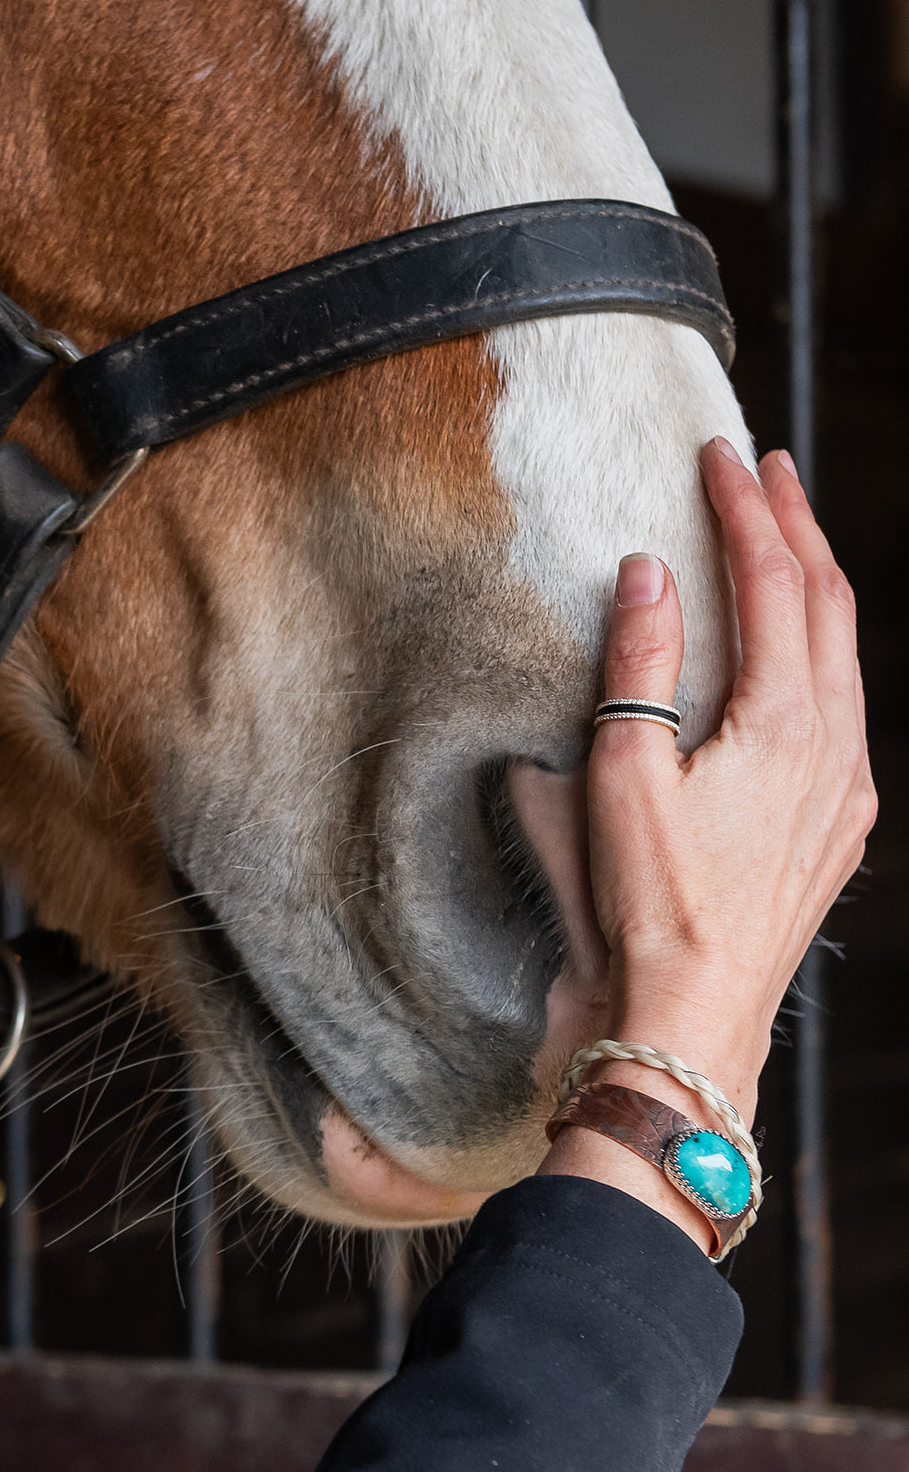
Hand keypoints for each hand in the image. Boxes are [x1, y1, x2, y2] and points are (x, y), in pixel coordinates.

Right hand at [517, 439, 875, 1246]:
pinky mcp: (841, 824)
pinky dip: (823, 649)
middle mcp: (835, 747)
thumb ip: (640, 668)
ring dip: (815, 583)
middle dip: (797, 526)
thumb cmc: (651, 905)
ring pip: (845, 654)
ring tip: (787, 535)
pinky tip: (800, 650)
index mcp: (785, 725)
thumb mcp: (624, 778)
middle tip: (767, 468)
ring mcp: (847, 788)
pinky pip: (846, 707)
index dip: (747, 511)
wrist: (697, 1016)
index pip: (773, 584)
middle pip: (827, 604)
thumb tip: (649, 572)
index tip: (721, 455)